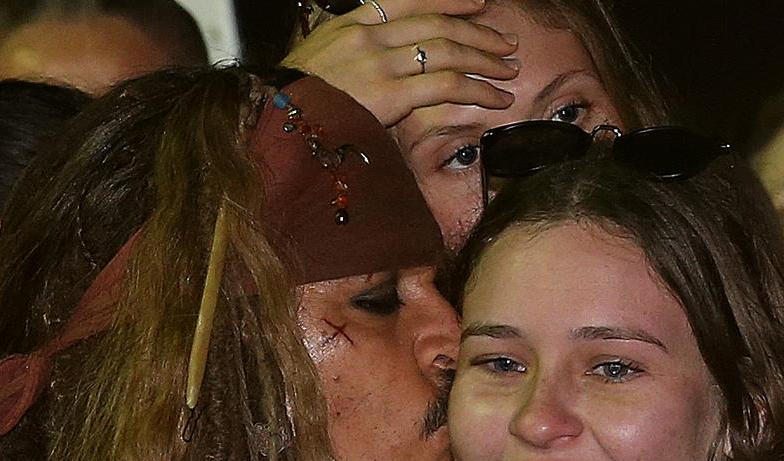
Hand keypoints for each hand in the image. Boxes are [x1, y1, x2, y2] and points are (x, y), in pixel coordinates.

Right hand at [284, 0, 518, 127]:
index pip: (410, 1)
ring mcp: (379, 64)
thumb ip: (349, 55)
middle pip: (437, 24)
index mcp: (351, 23)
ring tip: (509, 71)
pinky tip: (496, 98)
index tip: (479, 3)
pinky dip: (477, 90)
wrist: (274, 124)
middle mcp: (369, 36)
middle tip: (505, 44)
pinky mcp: (389, 94)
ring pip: (447, 50)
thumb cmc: (292, 104)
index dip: (450, 1)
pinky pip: (446, 86)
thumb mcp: (315, 62)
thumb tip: (379, 64)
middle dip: (478, 31)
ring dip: (485, 59)